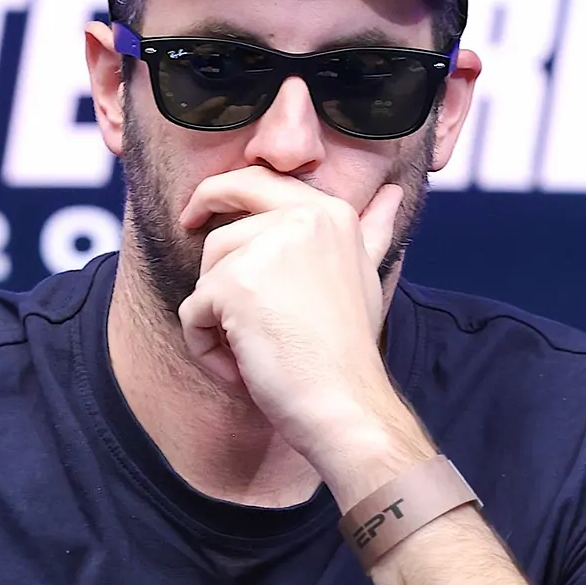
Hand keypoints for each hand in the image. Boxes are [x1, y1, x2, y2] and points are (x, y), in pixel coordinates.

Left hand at [175, 170, 405, 468]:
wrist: (345, 404)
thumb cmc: (349, 351)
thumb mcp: (364, 276)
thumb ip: (371, 231)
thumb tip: (394, 194)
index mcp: (331, 211)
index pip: (255, 180)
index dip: (218, 194)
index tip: (195, 215)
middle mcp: (302, 217)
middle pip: (221, 235)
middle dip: (215, 278)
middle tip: (227, 318)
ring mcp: (267, 247)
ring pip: (204, 276)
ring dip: (216, 321)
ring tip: (256, 351)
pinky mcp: (235, 284)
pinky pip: (192, 312)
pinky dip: (206, 348)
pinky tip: (244, 368)